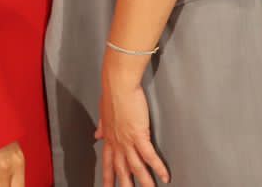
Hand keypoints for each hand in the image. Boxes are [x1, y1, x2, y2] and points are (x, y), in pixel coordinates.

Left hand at [97, 71, 169, 186]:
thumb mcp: (104, 113)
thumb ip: (102, 126)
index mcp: (109, 138)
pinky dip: (158, 167)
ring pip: (136, 168)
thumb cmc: (112, 94)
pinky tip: (165, 176)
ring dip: (144, 182)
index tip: (107, 186)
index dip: (108, 177)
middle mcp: (117, 143)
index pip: (107, 163)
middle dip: (124, 185)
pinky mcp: (139, 135)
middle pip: (121, 170)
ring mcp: (128, 141)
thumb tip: (97, 133)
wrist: (118, 84)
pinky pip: (150, 156)